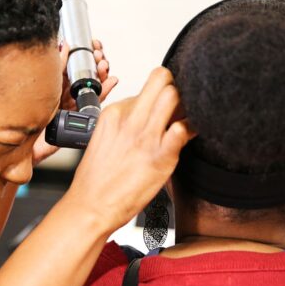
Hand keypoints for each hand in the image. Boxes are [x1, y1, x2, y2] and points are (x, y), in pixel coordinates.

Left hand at [32, 40, 118, 165]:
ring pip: (92, 87)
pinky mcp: (77, 118)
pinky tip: (110, 82)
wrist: (24, 143)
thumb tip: (64, 45)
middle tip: (100, 56)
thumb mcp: (43, 82)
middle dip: (96, 63)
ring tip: (105, 66)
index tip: (94, 45)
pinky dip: (104, 92)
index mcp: (54, 83)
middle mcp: (63, 93)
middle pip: (86, 75)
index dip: (86, 54)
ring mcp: (71, 105)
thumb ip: (55, 65)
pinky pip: (93, 104)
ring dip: (102, 75)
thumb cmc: (26, 115)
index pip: (74, 64)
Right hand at [64, 67, 194, 232]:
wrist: (90, 206)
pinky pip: (184, 128)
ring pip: (174, 96)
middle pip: (162, 79)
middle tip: (180, 105)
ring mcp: (145, 136)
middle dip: (176, 86)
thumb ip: (126, 123)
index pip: (147, 85)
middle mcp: (129, 120)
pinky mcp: (160, 156)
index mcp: (114, 113)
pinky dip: (194, 128)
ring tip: (185, 119)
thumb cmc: (97, 179)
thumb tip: (149, 114)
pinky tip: (191, 136)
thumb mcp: (105, 139)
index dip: (162, 94)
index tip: (166, 107)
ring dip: (186, 104)